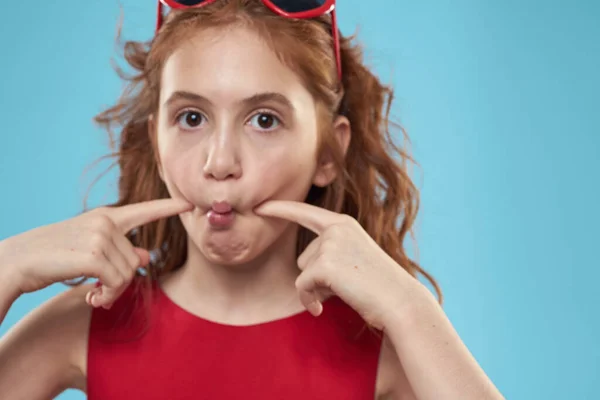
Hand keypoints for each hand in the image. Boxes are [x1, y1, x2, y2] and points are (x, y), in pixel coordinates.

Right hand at [0, 199, 192, 308]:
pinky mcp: (92, 254)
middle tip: (102, 292)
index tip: (189, 205)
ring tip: (95, 294)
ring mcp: (99, 236)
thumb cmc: (54, 257)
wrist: (18, 262)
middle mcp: (105, 222)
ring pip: (128, 274)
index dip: (167, 208)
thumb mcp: (90, 250)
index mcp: (105, 217)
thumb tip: (147, 256)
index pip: (143, 211)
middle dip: (121, 282)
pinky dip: (107, 295)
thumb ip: (120, 251)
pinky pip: (116, 281)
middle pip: (136, 261)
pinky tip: (92, 297)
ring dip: (113, 291)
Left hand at [256, 200, 420, 329]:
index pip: (305, 212)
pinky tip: (323, 308)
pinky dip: (309, 301)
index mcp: (343, 224)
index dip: (280, 209)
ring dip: (316, 289)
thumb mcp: (354, 257)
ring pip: (302, 272)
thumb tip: (304, 268)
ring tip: (345, 291)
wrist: (399, 301)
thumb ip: (330, 253)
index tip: (260, 206)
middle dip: (317, 277)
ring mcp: (330, 245)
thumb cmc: (379, 285)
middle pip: (303, 257)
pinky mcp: (324, 265)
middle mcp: (335, 229)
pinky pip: (302, 287)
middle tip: (347, 284)